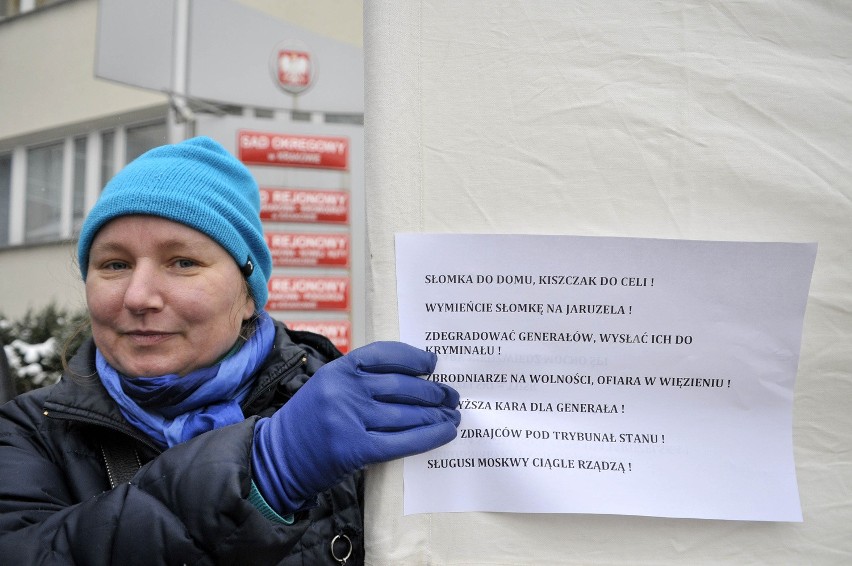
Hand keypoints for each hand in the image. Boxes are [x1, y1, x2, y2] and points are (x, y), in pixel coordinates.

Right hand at [251, 341, 459, 512]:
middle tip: (450, 395)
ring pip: (405, 414)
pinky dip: (428, 437)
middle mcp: (344, 390)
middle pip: (401, 386)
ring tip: (452, 415)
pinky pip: (402, 441)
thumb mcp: (328, 387)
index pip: (385, 354)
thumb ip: (361, 379)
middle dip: (432, 391)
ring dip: (435, 415)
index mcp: (338, 369)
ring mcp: (349, 420)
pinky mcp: (355, 449)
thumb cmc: (309, 422)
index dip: (413, 358)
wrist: (278, 458)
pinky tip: (445, 433)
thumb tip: (412, 378)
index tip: (432, 364)